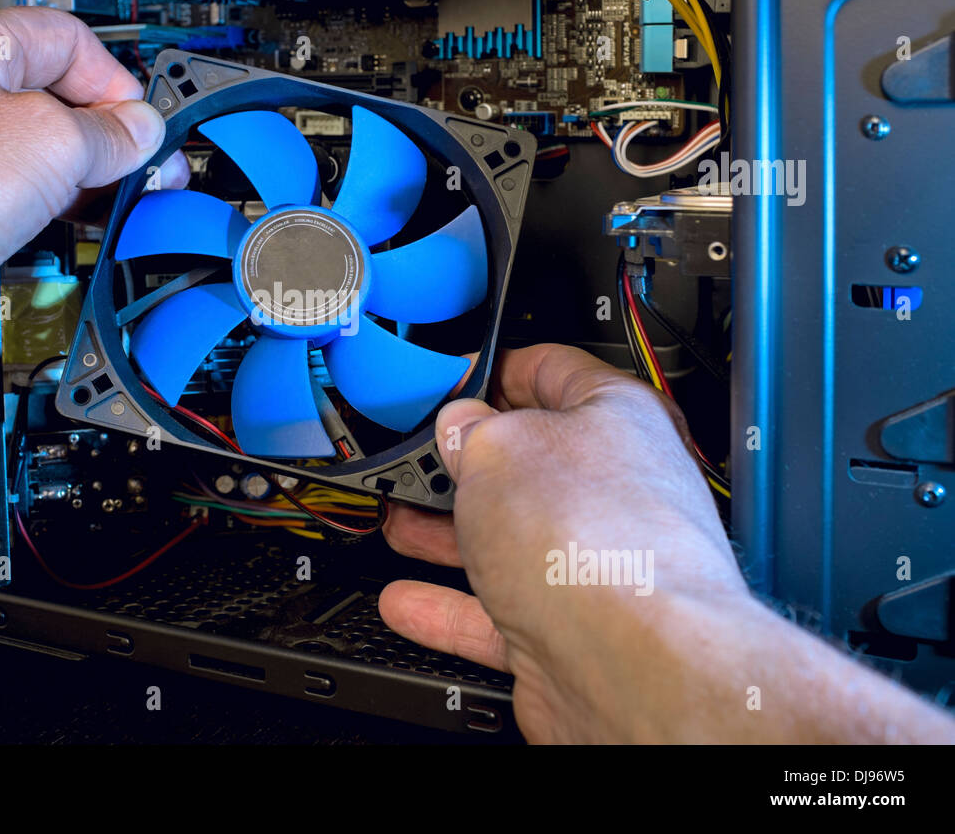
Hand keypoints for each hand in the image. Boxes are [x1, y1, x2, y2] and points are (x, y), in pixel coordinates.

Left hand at [0, 6, 188, 392]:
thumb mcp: (49, 143)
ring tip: (111, 205)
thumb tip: (140, 132)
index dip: (116, 82)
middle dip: (103, 137)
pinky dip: (37, 215)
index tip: (146, 127)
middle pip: (48, 101)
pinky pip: (0, 203)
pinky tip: (59, 232)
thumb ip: (108, 134)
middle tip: (142, 171)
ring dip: (74, 182)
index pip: (64, 41)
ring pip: (26, 157)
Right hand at [380, 344, 954, 741]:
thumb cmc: (597, 544)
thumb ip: (471, 430)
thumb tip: (457, 429)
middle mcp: (615, 493)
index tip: (457, 377)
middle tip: (419, 457)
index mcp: (617, 419)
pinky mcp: (568, 633)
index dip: (500, 367)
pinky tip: (407, 599)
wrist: (632, 667)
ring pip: (508, 541)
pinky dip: (447, 608)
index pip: (556, 371)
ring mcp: (594, 568)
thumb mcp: (500, 449)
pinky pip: (495, 613)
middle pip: (529, 466)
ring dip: (447, 534)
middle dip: (464, 464)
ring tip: (401, 522)